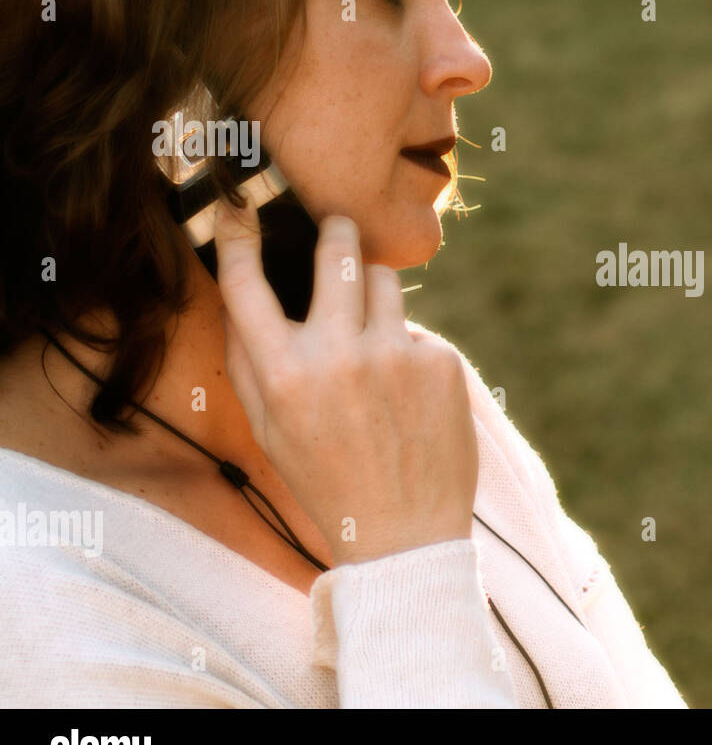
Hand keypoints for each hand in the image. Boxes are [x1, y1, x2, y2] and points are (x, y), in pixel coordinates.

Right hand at [212, 197, 478, 564]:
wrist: (404, 533)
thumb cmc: (327, 481)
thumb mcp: (269, 431)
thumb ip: (249, 364)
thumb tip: (237, 298)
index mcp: (285, 376)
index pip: (248, 285)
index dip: (238, 239)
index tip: (239, 211)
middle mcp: (339, 356)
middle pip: (336, 254)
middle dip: (335, 231)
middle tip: (337, 226)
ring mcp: (396, 355)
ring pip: (384, 281)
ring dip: (373, 293)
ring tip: (372, 340)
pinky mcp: (441, 362)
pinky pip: (416, 331)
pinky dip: (407, 350)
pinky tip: (407, 395)